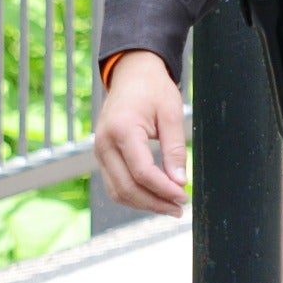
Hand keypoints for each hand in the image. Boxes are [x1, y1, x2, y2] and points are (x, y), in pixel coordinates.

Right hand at [93, 50, 188, 215]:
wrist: (132, 74)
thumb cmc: (154, 89)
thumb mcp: (171, 113)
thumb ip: (175, 148)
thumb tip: (179, 181)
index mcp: (122, 130)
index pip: (142, 172)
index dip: (163, 189)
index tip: (184, 196)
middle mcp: (104, 144)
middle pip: (126, 188)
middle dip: (154, 202)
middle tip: (179, 208)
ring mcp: (99, 151)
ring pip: (117, 191)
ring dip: (143, 203)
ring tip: (169, 207)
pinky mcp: (102, 155)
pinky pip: (114, 184)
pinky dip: (133, 195)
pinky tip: (154, 197)